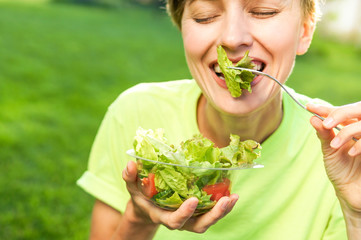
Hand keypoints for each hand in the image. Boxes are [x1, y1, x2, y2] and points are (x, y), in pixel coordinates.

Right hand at [122, 161, 238, 233]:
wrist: (147, 207)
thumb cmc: (140, 195)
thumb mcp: (132, 186)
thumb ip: (130, 177)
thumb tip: (131, 164)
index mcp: (162, 215)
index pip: (174, 221)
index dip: (184, 213)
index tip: (193, 200)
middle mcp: (178, 220)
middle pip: (198, 225)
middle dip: (213, 215)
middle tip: (225, 200)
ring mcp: (189, 218)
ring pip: (208, 221)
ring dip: (223, 211)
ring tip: (234, 197)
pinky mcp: (196, 212)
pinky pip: (211, 212)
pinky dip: (223, 206)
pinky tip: (232, 194)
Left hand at [307, 102, 360, 212]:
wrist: (352, 192)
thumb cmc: (341, 171)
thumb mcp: (330, 151)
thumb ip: (324, 135)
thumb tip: (312, 118)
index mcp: (350, 127)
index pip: (340, 111)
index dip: (325, 108)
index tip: (310, 107)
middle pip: (357, 109)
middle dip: (340, 113)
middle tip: (326, 123)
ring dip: (347, 131)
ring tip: (335, 145)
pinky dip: (360, 144)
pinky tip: (351, 152)